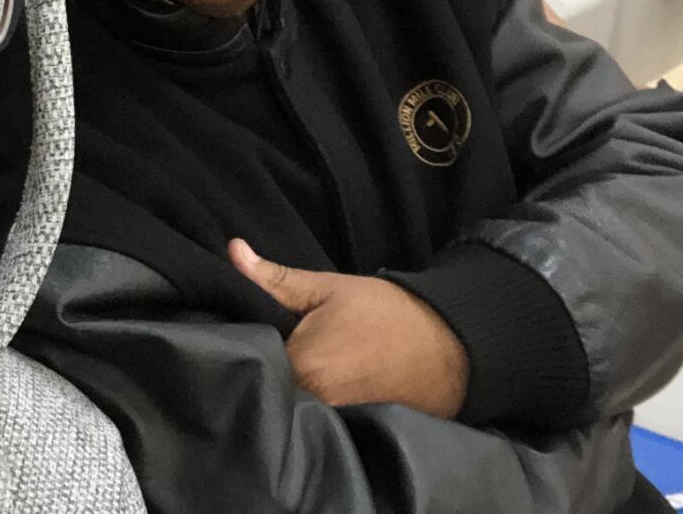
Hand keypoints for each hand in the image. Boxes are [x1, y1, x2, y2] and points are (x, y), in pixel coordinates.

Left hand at [228, 238, 469, 418]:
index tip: (238, 332)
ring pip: (287, 408)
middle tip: (263, 346)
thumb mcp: (326, 287)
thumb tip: (234, 250)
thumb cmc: (386, 312)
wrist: (448, 347)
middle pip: (264, 389)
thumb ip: (275, 277)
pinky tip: (309, 389)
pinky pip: (313, 423)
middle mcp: (313, 403)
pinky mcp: (349, 433)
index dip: (241, 347)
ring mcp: (332, 425)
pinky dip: (306, 408)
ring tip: (286, 365)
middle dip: (258, 370)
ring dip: (281, 391)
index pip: (248, 361)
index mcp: (302, 365)